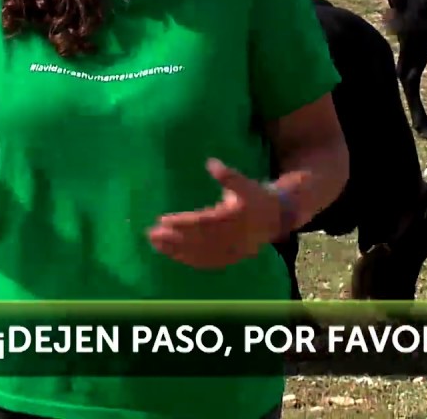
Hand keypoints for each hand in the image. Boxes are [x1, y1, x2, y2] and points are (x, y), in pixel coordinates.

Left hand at [148, 158, 283, 269]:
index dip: (182, 223)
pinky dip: (188, 260)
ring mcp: (229, 251)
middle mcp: (230, 237)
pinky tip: (172, 255)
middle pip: (197, 240)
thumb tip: (211, 163)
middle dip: (173, 239)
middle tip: (151, 234)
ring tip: (155, 243)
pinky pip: (206, 262)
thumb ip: (228, 175)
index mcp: (233, 218)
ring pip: (199, 254)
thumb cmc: (255, 197)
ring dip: (176, 251)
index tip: (162, 220)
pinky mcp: (229, 258)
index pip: (202, 222)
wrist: (275, 219)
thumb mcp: (245, 183)